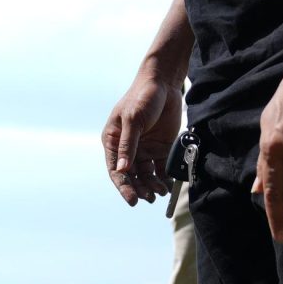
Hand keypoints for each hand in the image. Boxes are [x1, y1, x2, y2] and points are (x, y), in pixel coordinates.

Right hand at [101, 64, 184, 205]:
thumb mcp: (133, 120)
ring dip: (152, 185)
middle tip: (150, 198)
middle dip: (140, 188)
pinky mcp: (160, 148)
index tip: (133, 200)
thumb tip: (122, 170)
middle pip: (132, 175)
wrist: (164, 83)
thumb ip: (128, 145)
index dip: (124, 186)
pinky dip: (164, 177)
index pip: (116, 170)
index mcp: (113, 142)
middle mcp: (128, 149)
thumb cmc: (142, 98)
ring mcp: (144, 149)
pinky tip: (169, 184)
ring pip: (147, 174)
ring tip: (161, 193)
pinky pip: (161, 167)